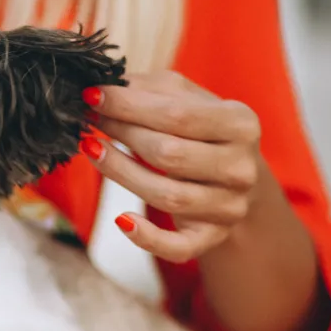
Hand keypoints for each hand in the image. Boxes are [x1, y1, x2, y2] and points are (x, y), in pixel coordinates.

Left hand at [79, 70, 263, 263]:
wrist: (233, 176)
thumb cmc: (202, 130)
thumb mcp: (187, 99)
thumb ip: (151, 89)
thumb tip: (106, 84)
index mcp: (240, 123)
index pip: (177, 114)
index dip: (129, 106)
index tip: (92, 96)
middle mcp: (241, 167)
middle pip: (169, 154)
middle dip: (122, 134)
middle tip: (89, 120)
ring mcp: (229, 206)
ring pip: (166, 196)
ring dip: (120, 173)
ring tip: (91, 150)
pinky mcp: (211, 237)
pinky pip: (178, 246)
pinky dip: (148, 238)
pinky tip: (122, 220)